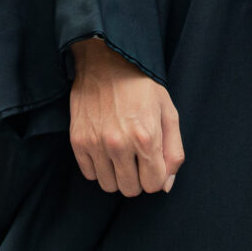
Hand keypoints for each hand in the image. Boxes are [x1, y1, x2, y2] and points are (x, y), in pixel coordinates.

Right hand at [68, 38, 182, 195]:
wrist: (106, 60)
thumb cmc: (142, 85)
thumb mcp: (168, 112)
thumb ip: (174, 152)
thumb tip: (165, 185)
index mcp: (146, 137)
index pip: (154, 185)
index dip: (156, 176)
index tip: (153, 162)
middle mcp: (119, 143)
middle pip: (130, 189)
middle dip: (138, 178)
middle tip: (137, 158)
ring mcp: (95, 143)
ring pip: (109, 185)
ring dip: (117, 175)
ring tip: (120, 154)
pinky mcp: (78, 140)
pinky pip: (89, 174)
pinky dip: (98, 167)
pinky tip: (105, 149)